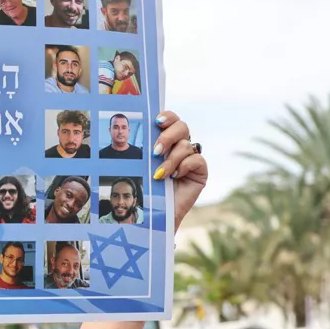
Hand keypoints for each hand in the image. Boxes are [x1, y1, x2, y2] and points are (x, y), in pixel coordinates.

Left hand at [152, 111, 206, 227]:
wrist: (155, 212)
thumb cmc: (146, 187)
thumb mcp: (142, 165)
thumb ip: (143, 148)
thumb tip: (129, 130)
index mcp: (166, 139)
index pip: (171, 119)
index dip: (167, 116)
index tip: (156, 122)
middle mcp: (180, 145)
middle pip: (182, 126)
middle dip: (167, 137)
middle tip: (155, 152)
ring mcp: (191, 157)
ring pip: (186, 145)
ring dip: (171, 159)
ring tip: (160, 174)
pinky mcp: (201, 171)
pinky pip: (197, 159)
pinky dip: (184, 166)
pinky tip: (175, 177)